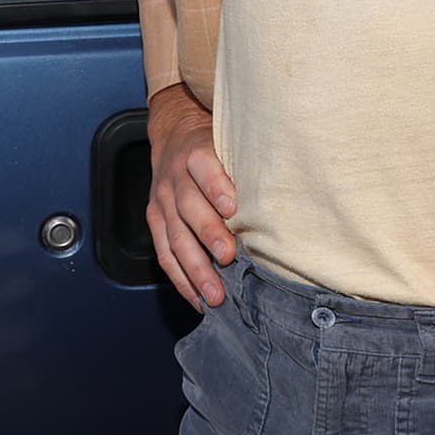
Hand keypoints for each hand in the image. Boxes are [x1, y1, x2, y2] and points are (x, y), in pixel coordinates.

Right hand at [145, 81, 236, 309]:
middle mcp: (174, 178)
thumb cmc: (214, 146)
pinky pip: (164, 255)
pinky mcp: (155, 222)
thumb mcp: (230, 144)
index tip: (234, 208)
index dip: (217, 187)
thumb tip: (279, 198)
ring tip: (214, 293)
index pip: (204, 167)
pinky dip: (181, 280)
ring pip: (175, 238)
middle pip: (189, 207)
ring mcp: (161, 202)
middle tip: (227, 257)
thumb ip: (245, 167)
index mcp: (195, 154)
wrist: (175, 136)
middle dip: (208, 234)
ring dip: (195, 268)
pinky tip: (198, 299)